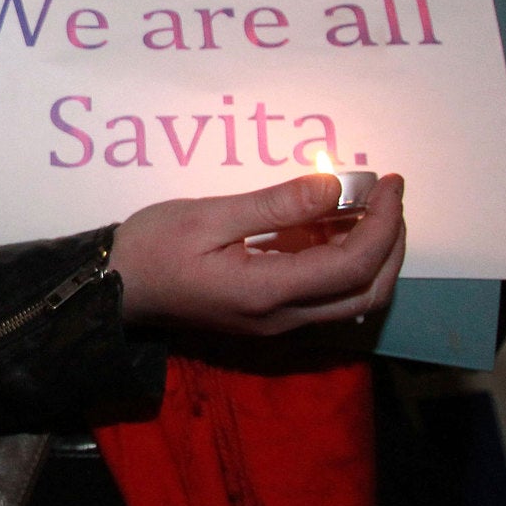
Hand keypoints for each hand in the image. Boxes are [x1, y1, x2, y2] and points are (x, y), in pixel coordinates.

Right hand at [109, 172, 404, 336]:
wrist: (113, 288)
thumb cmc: (151, 247)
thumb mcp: (207, 215)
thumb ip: (274, 204)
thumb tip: (334, 187)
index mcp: (268, 292)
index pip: (353, 264)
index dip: (384, 222)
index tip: (388, 182)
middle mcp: (282, 317)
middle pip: (368, 291)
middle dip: (392, 243)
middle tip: (388, 197)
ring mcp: (276, 322)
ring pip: (352, 299)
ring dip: (371, 255)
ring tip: (363, 206)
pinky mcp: (268, 316)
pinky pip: (324, 295)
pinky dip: (342, 261)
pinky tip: (329, 226)